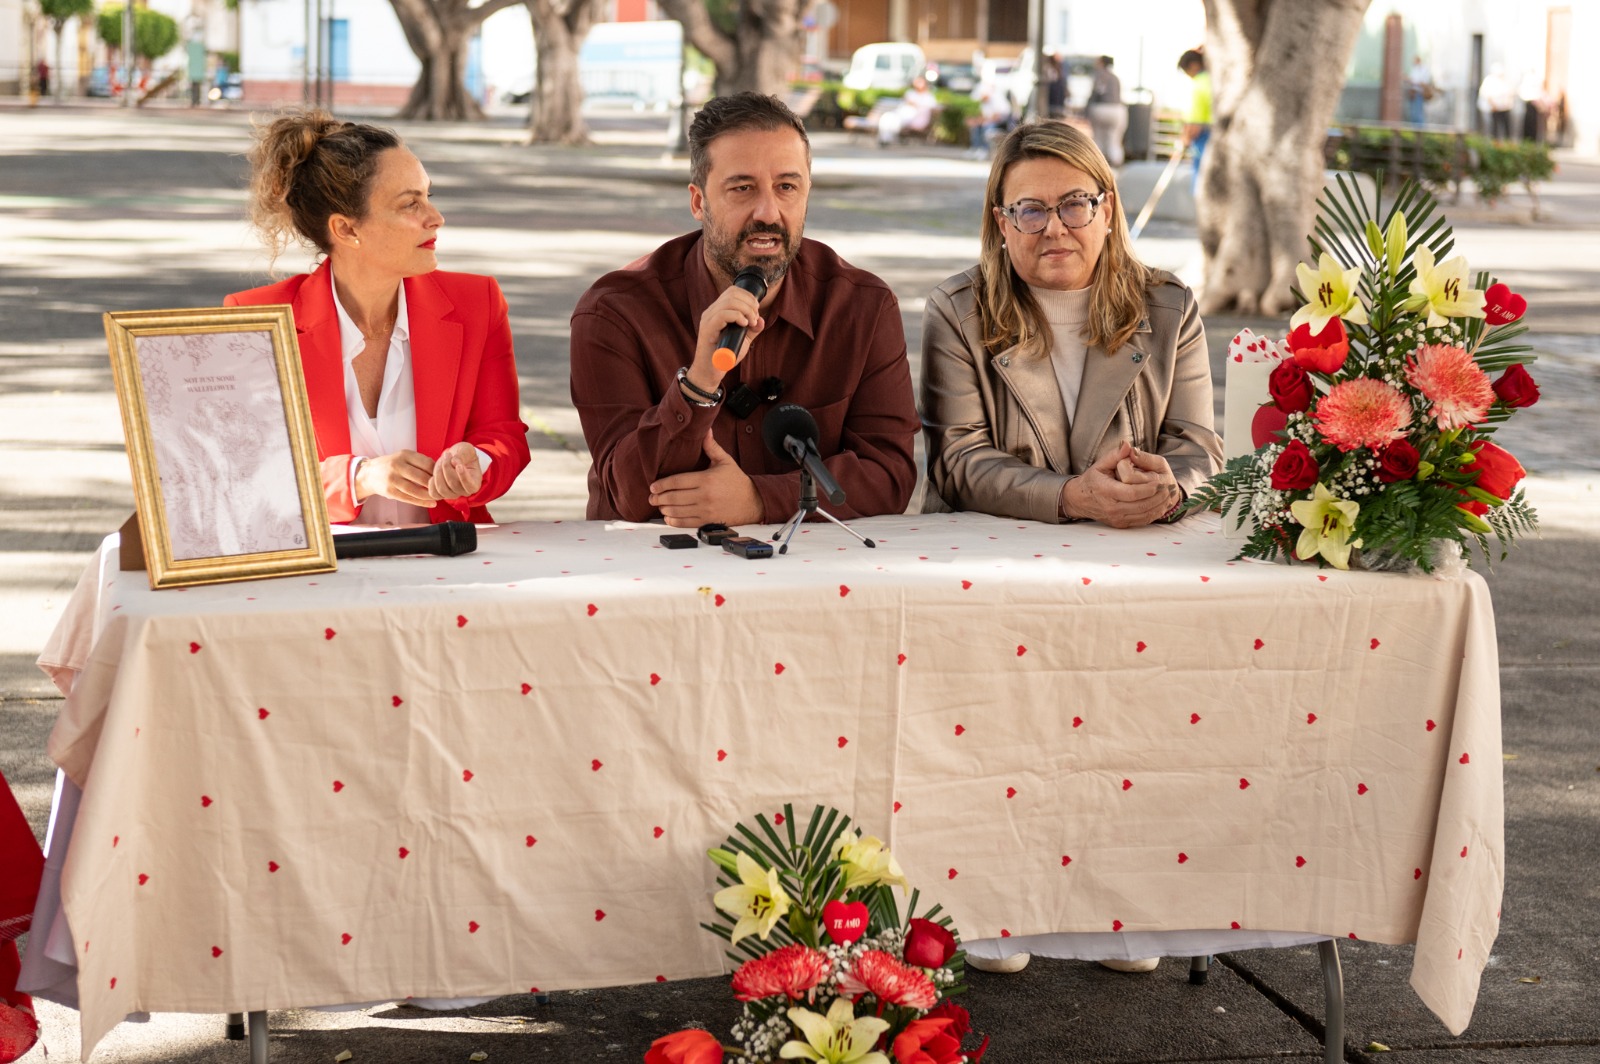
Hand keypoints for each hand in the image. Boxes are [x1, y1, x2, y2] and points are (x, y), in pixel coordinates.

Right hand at [355, 450, 436, 507]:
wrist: (369, 474)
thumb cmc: (392, 465)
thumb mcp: (404, 458)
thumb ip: (420, 462)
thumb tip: (440, 472)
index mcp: (404, 455)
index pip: (427, 463)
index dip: (437, 472)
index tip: (443, 478)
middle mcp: (397, 465)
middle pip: (422, 477)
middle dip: (434, 485)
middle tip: (443, 489)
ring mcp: (392, 479)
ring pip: (415, 490)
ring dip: (429, 495)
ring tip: (438, 497)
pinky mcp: (389, 491)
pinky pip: (408, 498)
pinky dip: (421, 502)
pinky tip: (431, 504)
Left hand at [428, 441, 483, 500]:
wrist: (454, 458)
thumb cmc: (464, 454)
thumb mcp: (467, 450)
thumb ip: (463, 455)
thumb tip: (454, 461)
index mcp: (474, 483)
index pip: (470, 486)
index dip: (464, 477)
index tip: (459, 465)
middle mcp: (464, 491)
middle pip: (454, 485)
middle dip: (447, 468)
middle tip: (447, 454)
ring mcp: (452, 494)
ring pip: (442, 489)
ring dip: (439, 473)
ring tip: (441, 461)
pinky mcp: (441, 493)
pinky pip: (434, 493)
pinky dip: (432, 483)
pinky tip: (435, 473)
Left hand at [648, 430, 762, 527]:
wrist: (752, 502)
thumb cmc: (737, 481)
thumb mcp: (725, 461)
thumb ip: (711, 446)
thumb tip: (705, 429)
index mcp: (707, 479)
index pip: (677, 481)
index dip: (662, 484)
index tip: (653, 486)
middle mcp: (705, 496)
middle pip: (674, 497)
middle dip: (659, 498)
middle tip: (651, 497)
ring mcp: (705, 510)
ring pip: (677, 511)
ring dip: (664, 509)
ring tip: (659, 506)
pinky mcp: (707, 521)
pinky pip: (686, 523)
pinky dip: (673, 521)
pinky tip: (668, 517)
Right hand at [685, 283, 764, 396]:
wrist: (711, 371)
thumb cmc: (725, 355)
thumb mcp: (743, 339)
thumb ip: (752, 329)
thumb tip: (761, 320)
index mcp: (718, 311)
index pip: (732, 291)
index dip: (748, 296)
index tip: (756, 310)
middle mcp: (711, 311)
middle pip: (732, 293)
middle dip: (750, 304)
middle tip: (755, 318)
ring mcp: (708, 319)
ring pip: (729, 301)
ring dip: (746, 310)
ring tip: (750, 323)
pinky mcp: (707, 328)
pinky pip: (722, 314)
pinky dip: (737, 316)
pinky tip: (743, 325)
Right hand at [1061, 442, 1176, 527]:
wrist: (1080, 500)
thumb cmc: (1093, 480)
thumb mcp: (1101, 464)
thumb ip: (1116, 455)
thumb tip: (1128, 445)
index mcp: (1106, 491)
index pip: (1132, 492)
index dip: (1148, 489)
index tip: (1160, 482)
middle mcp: (1111, 507)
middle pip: (1141, 505)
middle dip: (1158, 497)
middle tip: (1170, 489)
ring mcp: (1116, 518)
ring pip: (1143, 515)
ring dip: (1159, 506)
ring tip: (1169, 496)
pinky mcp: (1120, 524)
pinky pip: (1141, 521)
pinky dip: (1154, 514)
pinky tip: (1161, 505)